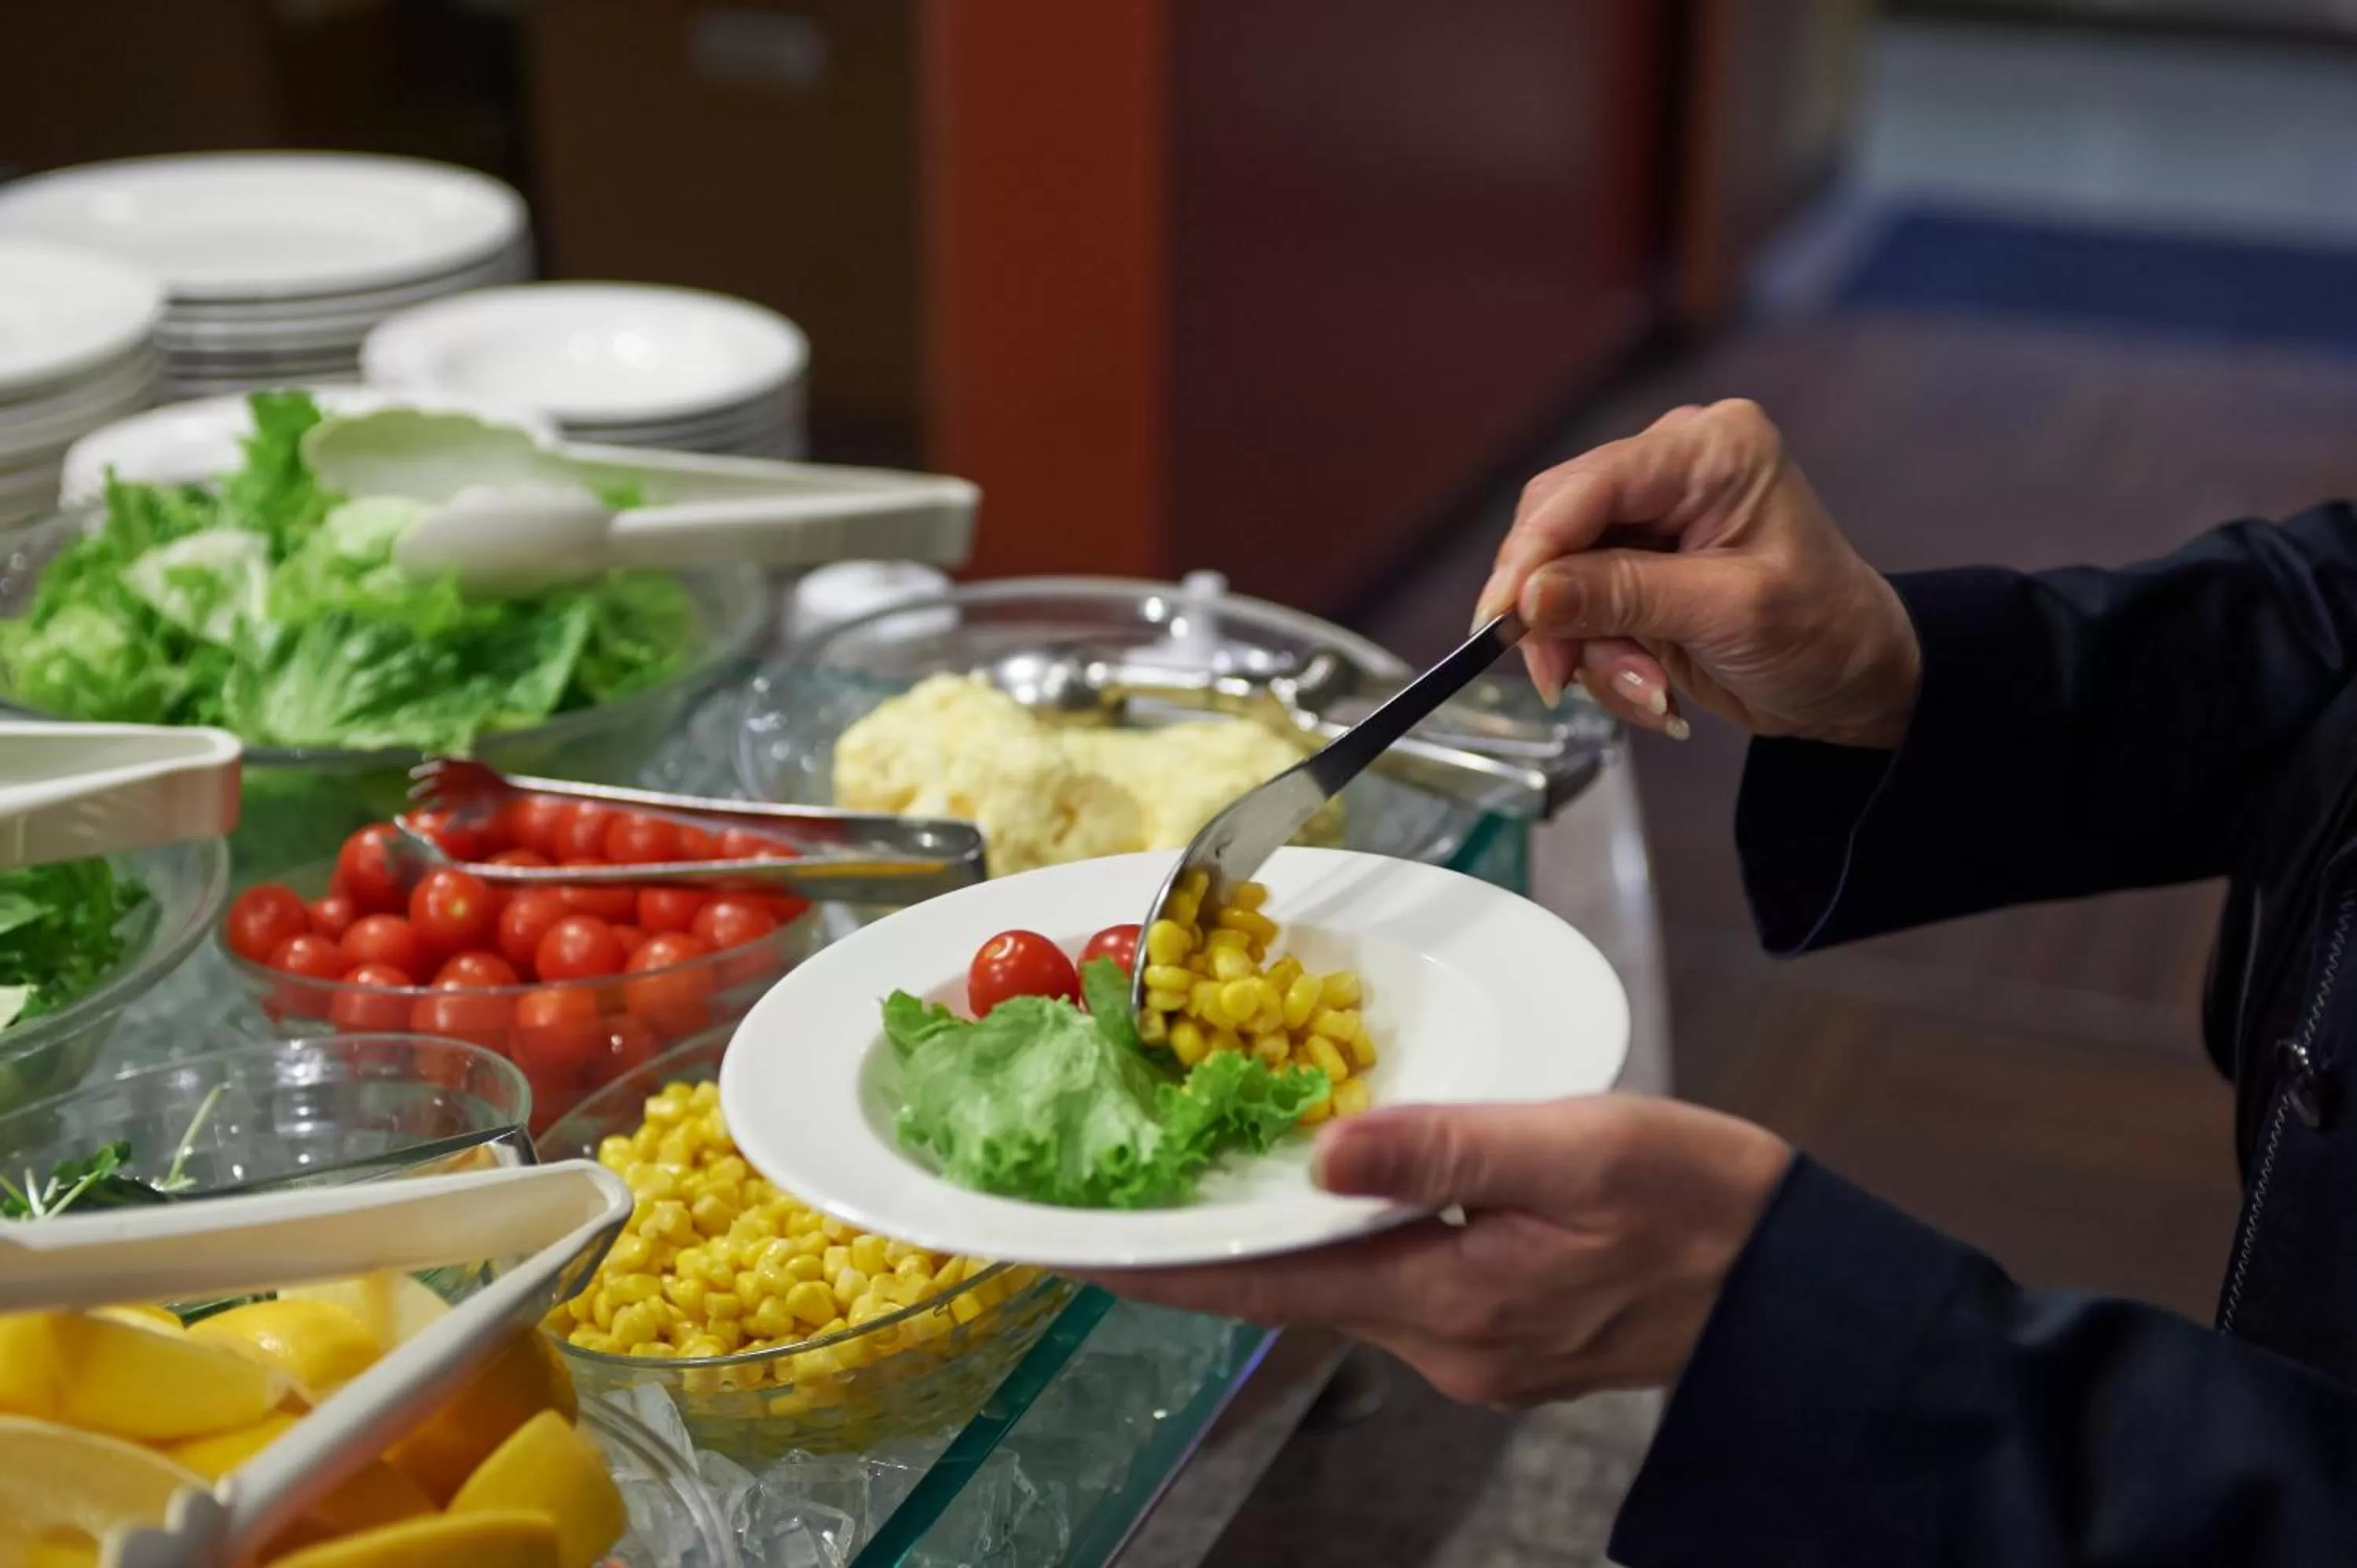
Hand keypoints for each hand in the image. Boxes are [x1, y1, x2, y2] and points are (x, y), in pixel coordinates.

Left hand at [1084, 1096, 1790, 1406]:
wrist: (1795, 1288)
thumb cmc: (1703, 1205)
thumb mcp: (1581, 1147)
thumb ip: (1450, 1149)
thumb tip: (1327, 1150)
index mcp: (1452, 1303)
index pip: (1276, 1283)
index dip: (1174, 1264)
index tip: (1087, 1248)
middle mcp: (1447, 1346)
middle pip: (1299, 1286)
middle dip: (1216, 1242)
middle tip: (1134, 1188)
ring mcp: (1474, 1351)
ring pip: (1347, 1284)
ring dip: (1285, 1236)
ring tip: (1215, 1176)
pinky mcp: (1502, 1336)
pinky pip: (1396, 1285)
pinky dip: (1351, 1241)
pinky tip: (1338, 1192)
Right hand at [1476, 399, 1920, 749]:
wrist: (1855, 679)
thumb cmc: (1825, 634)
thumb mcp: (1731, 614)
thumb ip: (1625, 597)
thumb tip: (1529, 596)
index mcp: (1711, 450)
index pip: (1589, 485)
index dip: (1534, 551)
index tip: (1504, 618)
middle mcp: (1672, 467)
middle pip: (1557, 524)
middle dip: (1554, 610)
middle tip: (1560, 678)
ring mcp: (1650, 514)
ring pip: (1556, 573)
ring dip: (1584, 646)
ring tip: (1645, 691)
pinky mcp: (1635, 563)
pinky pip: (1576, 606)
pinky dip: (1597, 657)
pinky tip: (1647, 686)